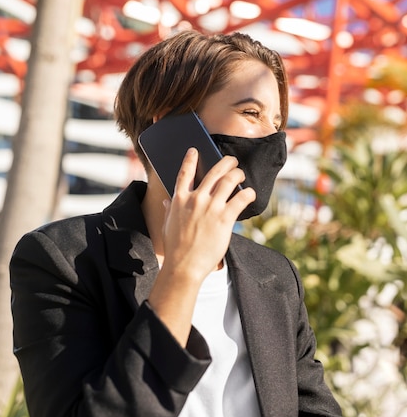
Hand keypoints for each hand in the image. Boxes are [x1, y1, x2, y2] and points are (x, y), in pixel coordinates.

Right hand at [148, 147, 254, 346]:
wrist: (184, 266)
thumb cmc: (175, 247)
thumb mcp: (168, 225)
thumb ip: (170, 209)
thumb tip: (167, 201)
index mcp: (179, 200)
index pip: (184, 173)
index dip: (190, 159)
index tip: (195, 150)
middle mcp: (195, 199)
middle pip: (214, 173)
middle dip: (225, 163)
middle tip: (232, 161)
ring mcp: (210, 208)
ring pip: (229, 181)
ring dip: (237, 175)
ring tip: (241, 175)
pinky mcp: (224, 218)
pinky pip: (240, 199)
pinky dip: (247, 194)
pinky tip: (250, 193)